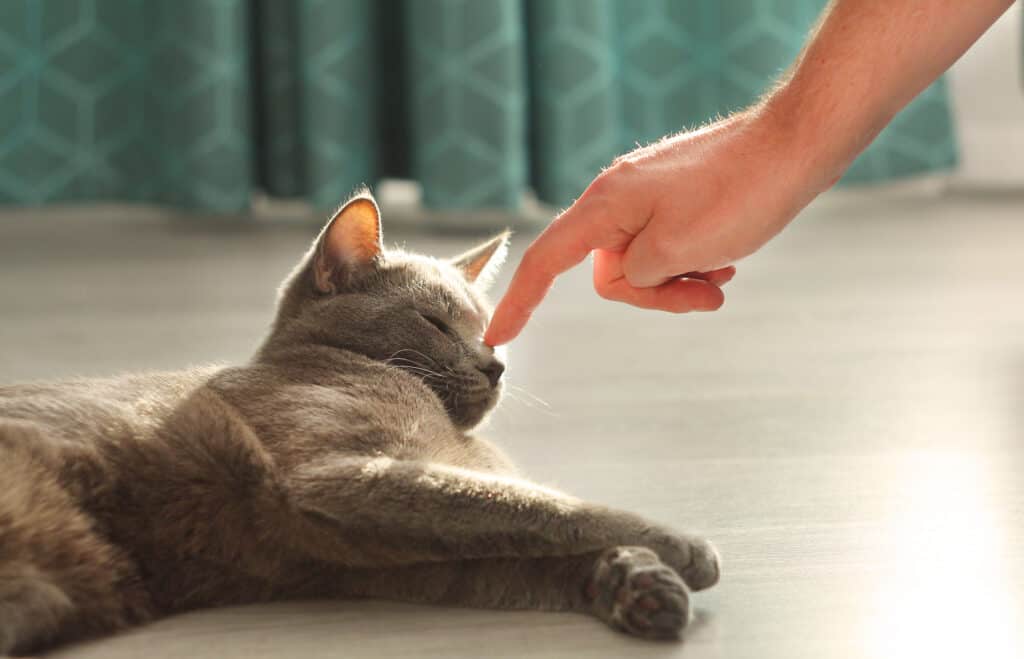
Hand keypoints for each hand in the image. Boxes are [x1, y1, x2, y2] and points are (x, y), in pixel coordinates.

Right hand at [485, 110, 819, 345]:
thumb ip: (634, 274)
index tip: (499, 337)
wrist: (795, 146)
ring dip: (681, 281)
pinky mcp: (674, 198)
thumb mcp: (677, 251)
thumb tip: (628, 273)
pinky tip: (726, 259)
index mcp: (606, 206)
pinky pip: (667, 245)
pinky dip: (693, 263)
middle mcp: (618, 197)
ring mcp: (647, 196)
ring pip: (645, 263)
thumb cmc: (739, 194)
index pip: (546, 261)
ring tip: (722, 276)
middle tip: (704, 295)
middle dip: (655, 294)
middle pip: (611, 271)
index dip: (520, 302)